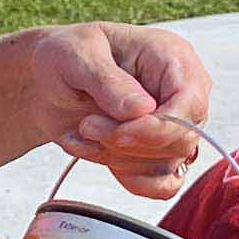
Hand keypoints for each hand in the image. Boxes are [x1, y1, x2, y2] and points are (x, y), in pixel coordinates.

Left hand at [27, 24, 210, 196]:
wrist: (49, 78)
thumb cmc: (68, 53)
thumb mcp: (79, 54)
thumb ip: (109, 80)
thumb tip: (143, 110)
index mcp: (173, 59)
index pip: (189, 105)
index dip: (157, 129)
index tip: (117, 134)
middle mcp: (180, 94)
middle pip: (181, 140)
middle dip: (128, 144)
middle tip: (87, 126)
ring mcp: (172, 126)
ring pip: (167, 166)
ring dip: (118, 159)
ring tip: (83, 132)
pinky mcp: (158, 152)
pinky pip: (161, 185)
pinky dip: (127, 178)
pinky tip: (96, 153)